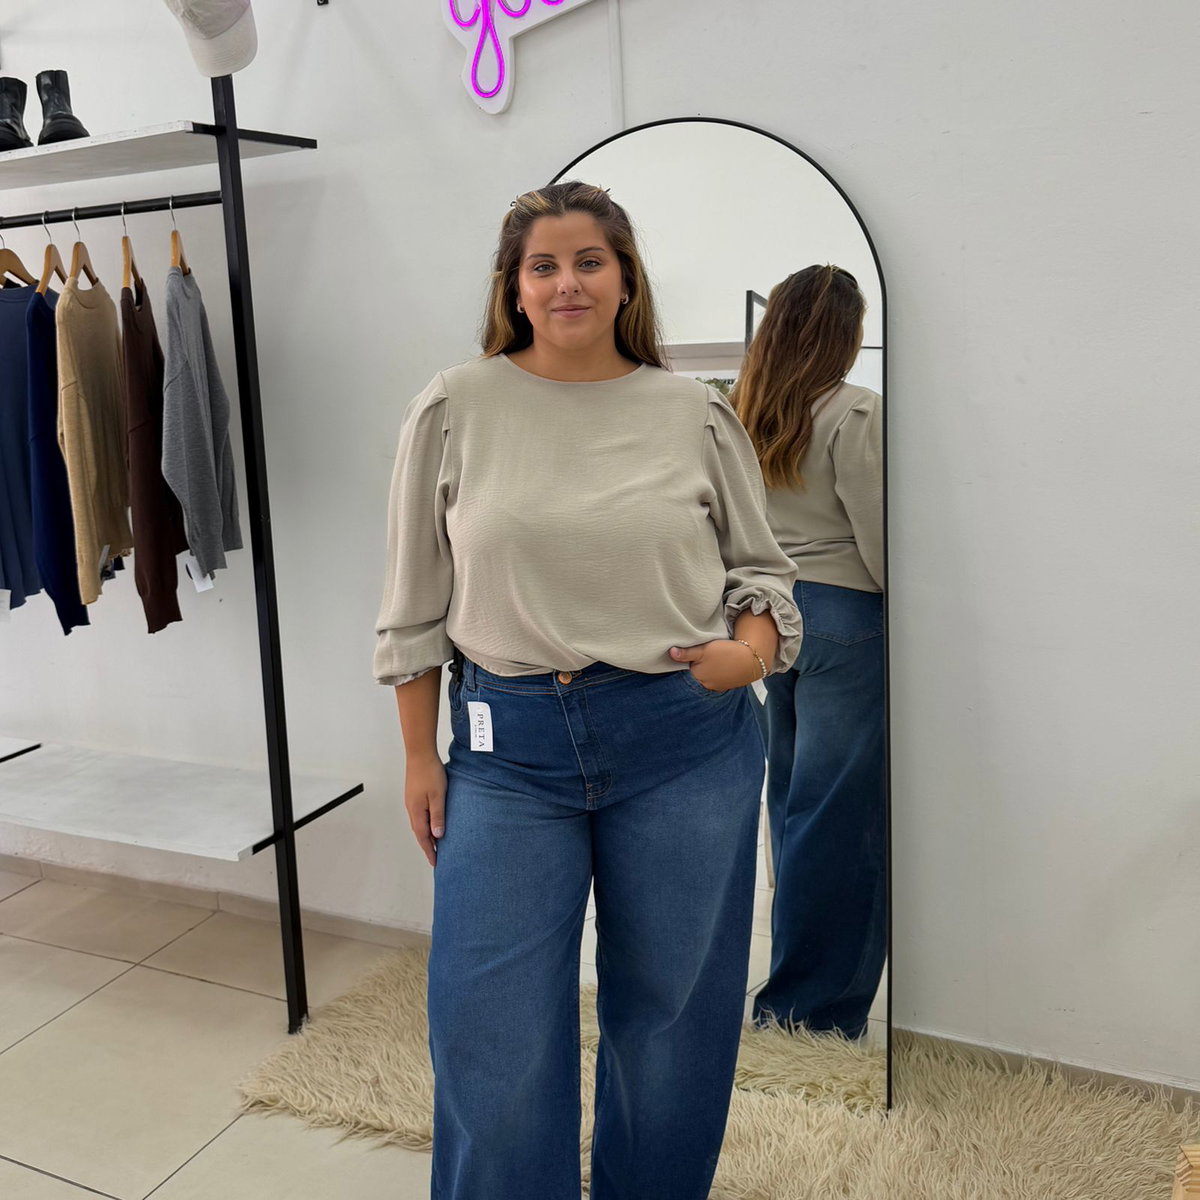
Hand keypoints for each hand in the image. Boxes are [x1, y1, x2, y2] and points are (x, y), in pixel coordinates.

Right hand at [405, 753, 446, 867]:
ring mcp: (411, 802)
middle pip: (419, 832)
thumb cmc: (430, 773)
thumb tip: (437, 836)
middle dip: (427, 846)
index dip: (429, 851)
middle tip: (436, 857)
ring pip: (419, 824)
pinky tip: (432, 823)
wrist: (420, 754)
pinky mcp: (414, 795)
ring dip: (426, 835)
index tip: (435, 862)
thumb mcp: (438, 796)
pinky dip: (425, 824)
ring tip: (435, 844)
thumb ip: (438, 816)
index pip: (423, 837)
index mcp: (417, 811)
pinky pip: (419, 815)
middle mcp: (411, 809)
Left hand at [669, 640, 759, 691]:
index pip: (686, 669)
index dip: (688, 661)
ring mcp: (717, 687)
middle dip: (697, 667)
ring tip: (714, 661)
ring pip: (706, 678)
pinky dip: (717, 675)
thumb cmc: (727, 653)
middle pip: (696, 675)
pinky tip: (721, 667)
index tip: (693, 654)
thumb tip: (671, 652)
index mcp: (697, 676)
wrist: (752, 660)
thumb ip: (687, 653)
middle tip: (705, 656)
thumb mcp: (705, 649)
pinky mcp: (727, 686)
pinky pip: (717, 680)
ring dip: (708, 671)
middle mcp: (705, 685)